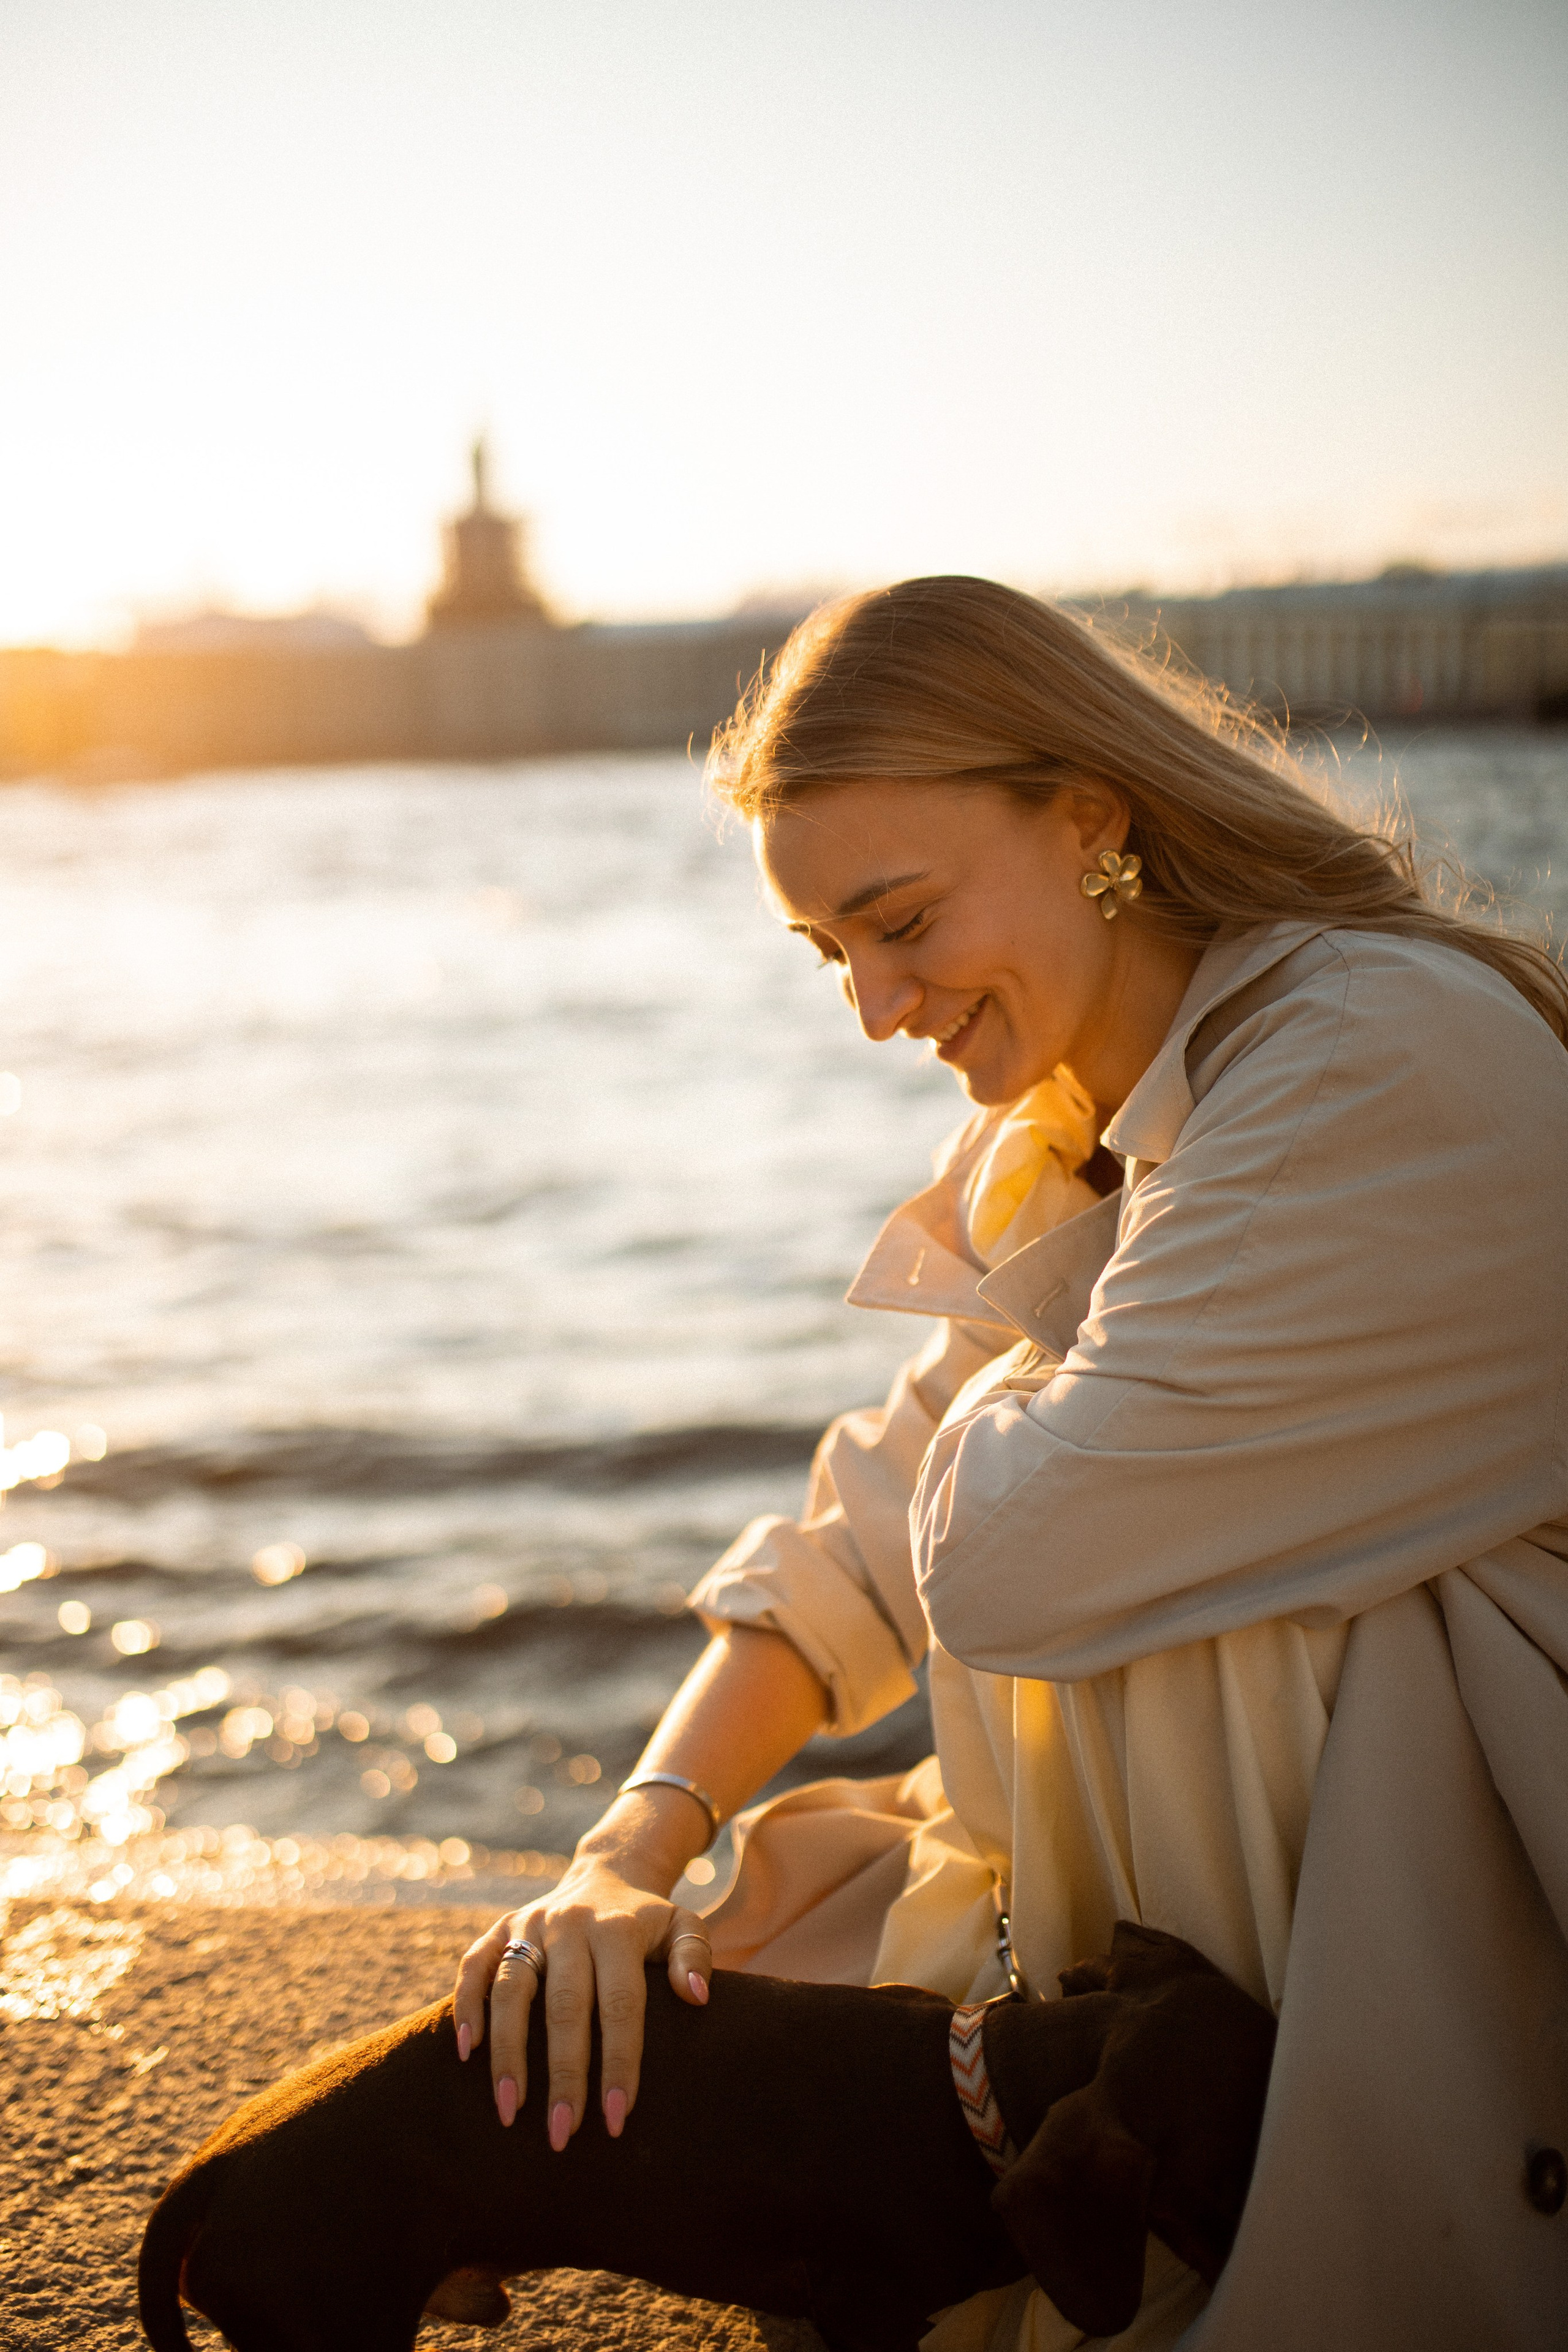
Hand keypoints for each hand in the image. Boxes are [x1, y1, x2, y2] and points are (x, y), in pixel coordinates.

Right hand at [452, 1846, 713, 2145]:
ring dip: (508, 2053)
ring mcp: (530, 1924)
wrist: (606, 1875)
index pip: (620, 2003)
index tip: (617, 2119)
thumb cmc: (648, 1922)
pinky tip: (467, 2053)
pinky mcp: (500, 1927)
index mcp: (618, 1928)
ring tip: (509, 2111)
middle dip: (563, 2075)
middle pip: (564, 2005)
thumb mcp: (684, 1925)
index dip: (619, 2062)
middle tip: (562, 2135)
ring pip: (512, 1989)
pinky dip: (467, 2005)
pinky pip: (474, 1965)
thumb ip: (694, 1955)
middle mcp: (570, 1924)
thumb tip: (696, 1997)